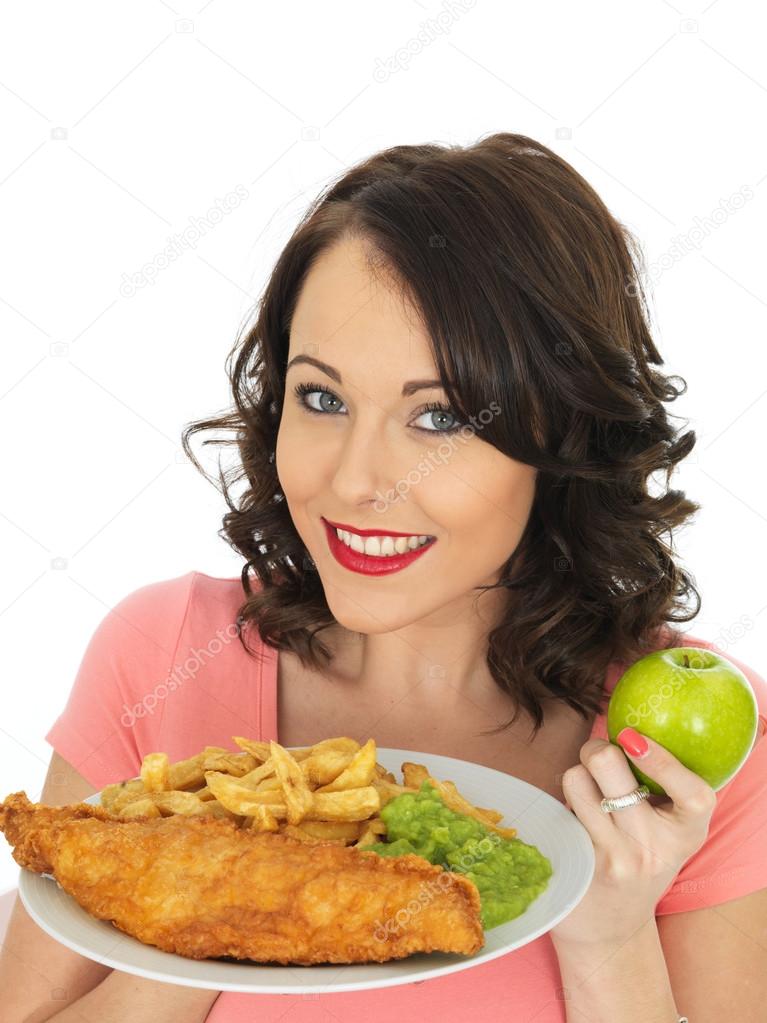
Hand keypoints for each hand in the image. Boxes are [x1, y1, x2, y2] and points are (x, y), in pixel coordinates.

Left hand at [550, 729, 716, 947]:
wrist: (611, 928)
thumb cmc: (639, 860)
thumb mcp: (667, 831)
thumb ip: (660, 786)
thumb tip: (625, 730)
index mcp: (686, 833)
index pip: (693, 793)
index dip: (662, 760)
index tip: (634, 739)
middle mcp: (651, 847)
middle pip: (608, 765)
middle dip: (597, 750)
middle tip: (599, 761)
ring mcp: (612, 858)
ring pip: (575, 779)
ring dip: (576, 778)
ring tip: (587, 797)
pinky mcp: (576, 864)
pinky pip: (558, 807)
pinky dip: (562, 805)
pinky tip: (573, 824)